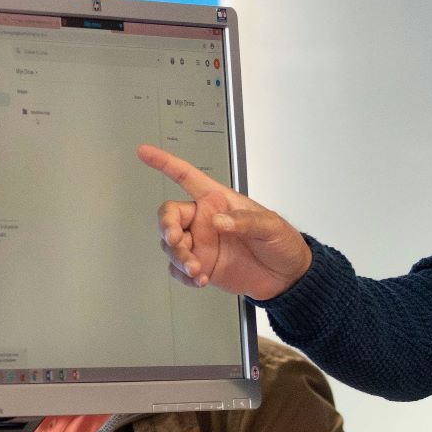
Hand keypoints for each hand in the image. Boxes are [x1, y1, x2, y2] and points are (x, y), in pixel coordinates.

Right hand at [139, 144, 313, 299]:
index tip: (145, 152)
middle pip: (169, 216)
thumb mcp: (270, 226)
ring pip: (171, 245)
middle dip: (166, 227)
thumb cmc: (282, 242)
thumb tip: (219, 221)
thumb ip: (245, 221)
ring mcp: (201, 244)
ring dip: (178, 257)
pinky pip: (179, 269)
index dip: (165, 163)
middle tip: (176, 241)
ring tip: (196, 270)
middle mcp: (204, 220)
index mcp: (218, 200)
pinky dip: (184, 276)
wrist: (287, 277)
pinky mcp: (202, 265)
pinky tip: (200, 280)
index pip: (187, 177)